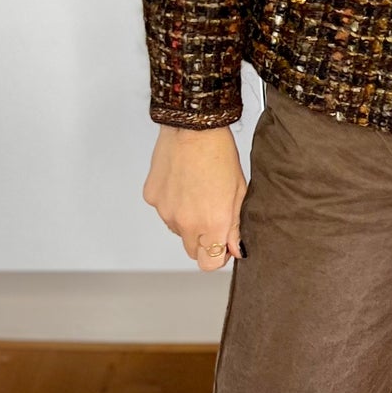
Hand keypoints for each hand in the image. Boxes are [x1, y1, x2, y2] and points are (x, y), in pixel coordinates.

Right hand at [142, 124, 247, 270]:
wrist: (192, 128)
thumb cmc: (219, 155)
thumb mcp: (239, 192)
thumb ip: (236, 227)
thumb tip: (235, 250)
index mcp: (211, 224)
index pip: (209, 264)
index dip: (218, 256)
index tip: (223, 244)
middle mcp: (185, 223)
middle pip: (191, 252)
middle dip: (203, 241)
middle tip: (212, 215)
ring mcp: (165, 211)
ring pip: (177, 230)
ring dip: (187, 220)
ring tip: (198, 192)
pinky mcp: (152, 197)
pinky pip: (163, 210)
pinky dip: (172, 202)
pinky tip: (182, 182)